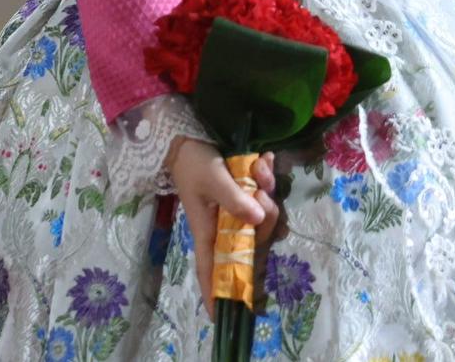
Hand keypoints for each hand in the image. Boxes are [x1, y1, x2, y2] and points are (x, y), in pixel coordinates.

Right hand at [168, 137, 277, 316]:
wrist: (187, 138)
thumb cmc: (193, 163)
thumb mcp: (212, 179)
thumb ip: (234, 198)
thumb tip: (257, 217)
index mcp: (209, 231)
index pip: (210, 269)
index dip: (214, 292)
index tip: (221, 317)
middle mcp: (225, 225)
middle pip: (255, 238)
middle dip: (265, 212)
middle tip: (259, 185)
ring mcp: (237, 210)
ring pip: (264, 214)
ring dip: (268, 188)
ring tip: (259, 166)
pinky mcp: (245, 194)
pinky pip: (265, 193)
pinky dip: (268, 176)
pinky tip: (264, 160)